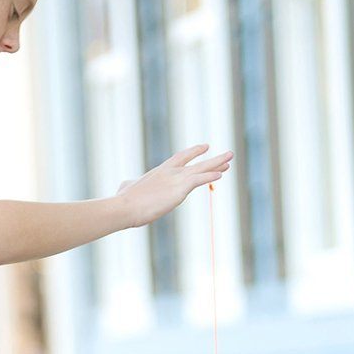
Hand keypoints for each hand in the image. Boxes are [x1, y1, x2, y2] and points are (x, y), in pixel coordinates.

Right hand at [117, 144, 233, 228]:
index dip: (194, 151)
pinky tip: (220, 174)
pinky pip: (199, 180)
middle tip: (227, 155)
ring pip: (202, 168)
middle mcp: (170, 172)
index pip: (181, 158)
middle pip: (196, 162)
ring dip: (217, 164)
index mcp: (160, 171)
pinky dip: (210, 176)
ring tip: (230, 159)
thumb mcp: (126, 188)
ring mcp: (175, 179)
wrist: (123, 207)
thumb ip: (130, 185)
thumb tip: (126, 186)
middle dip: (213, 159)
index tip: (205, 146)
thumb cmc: (123, 201)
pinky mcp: (179, 189)